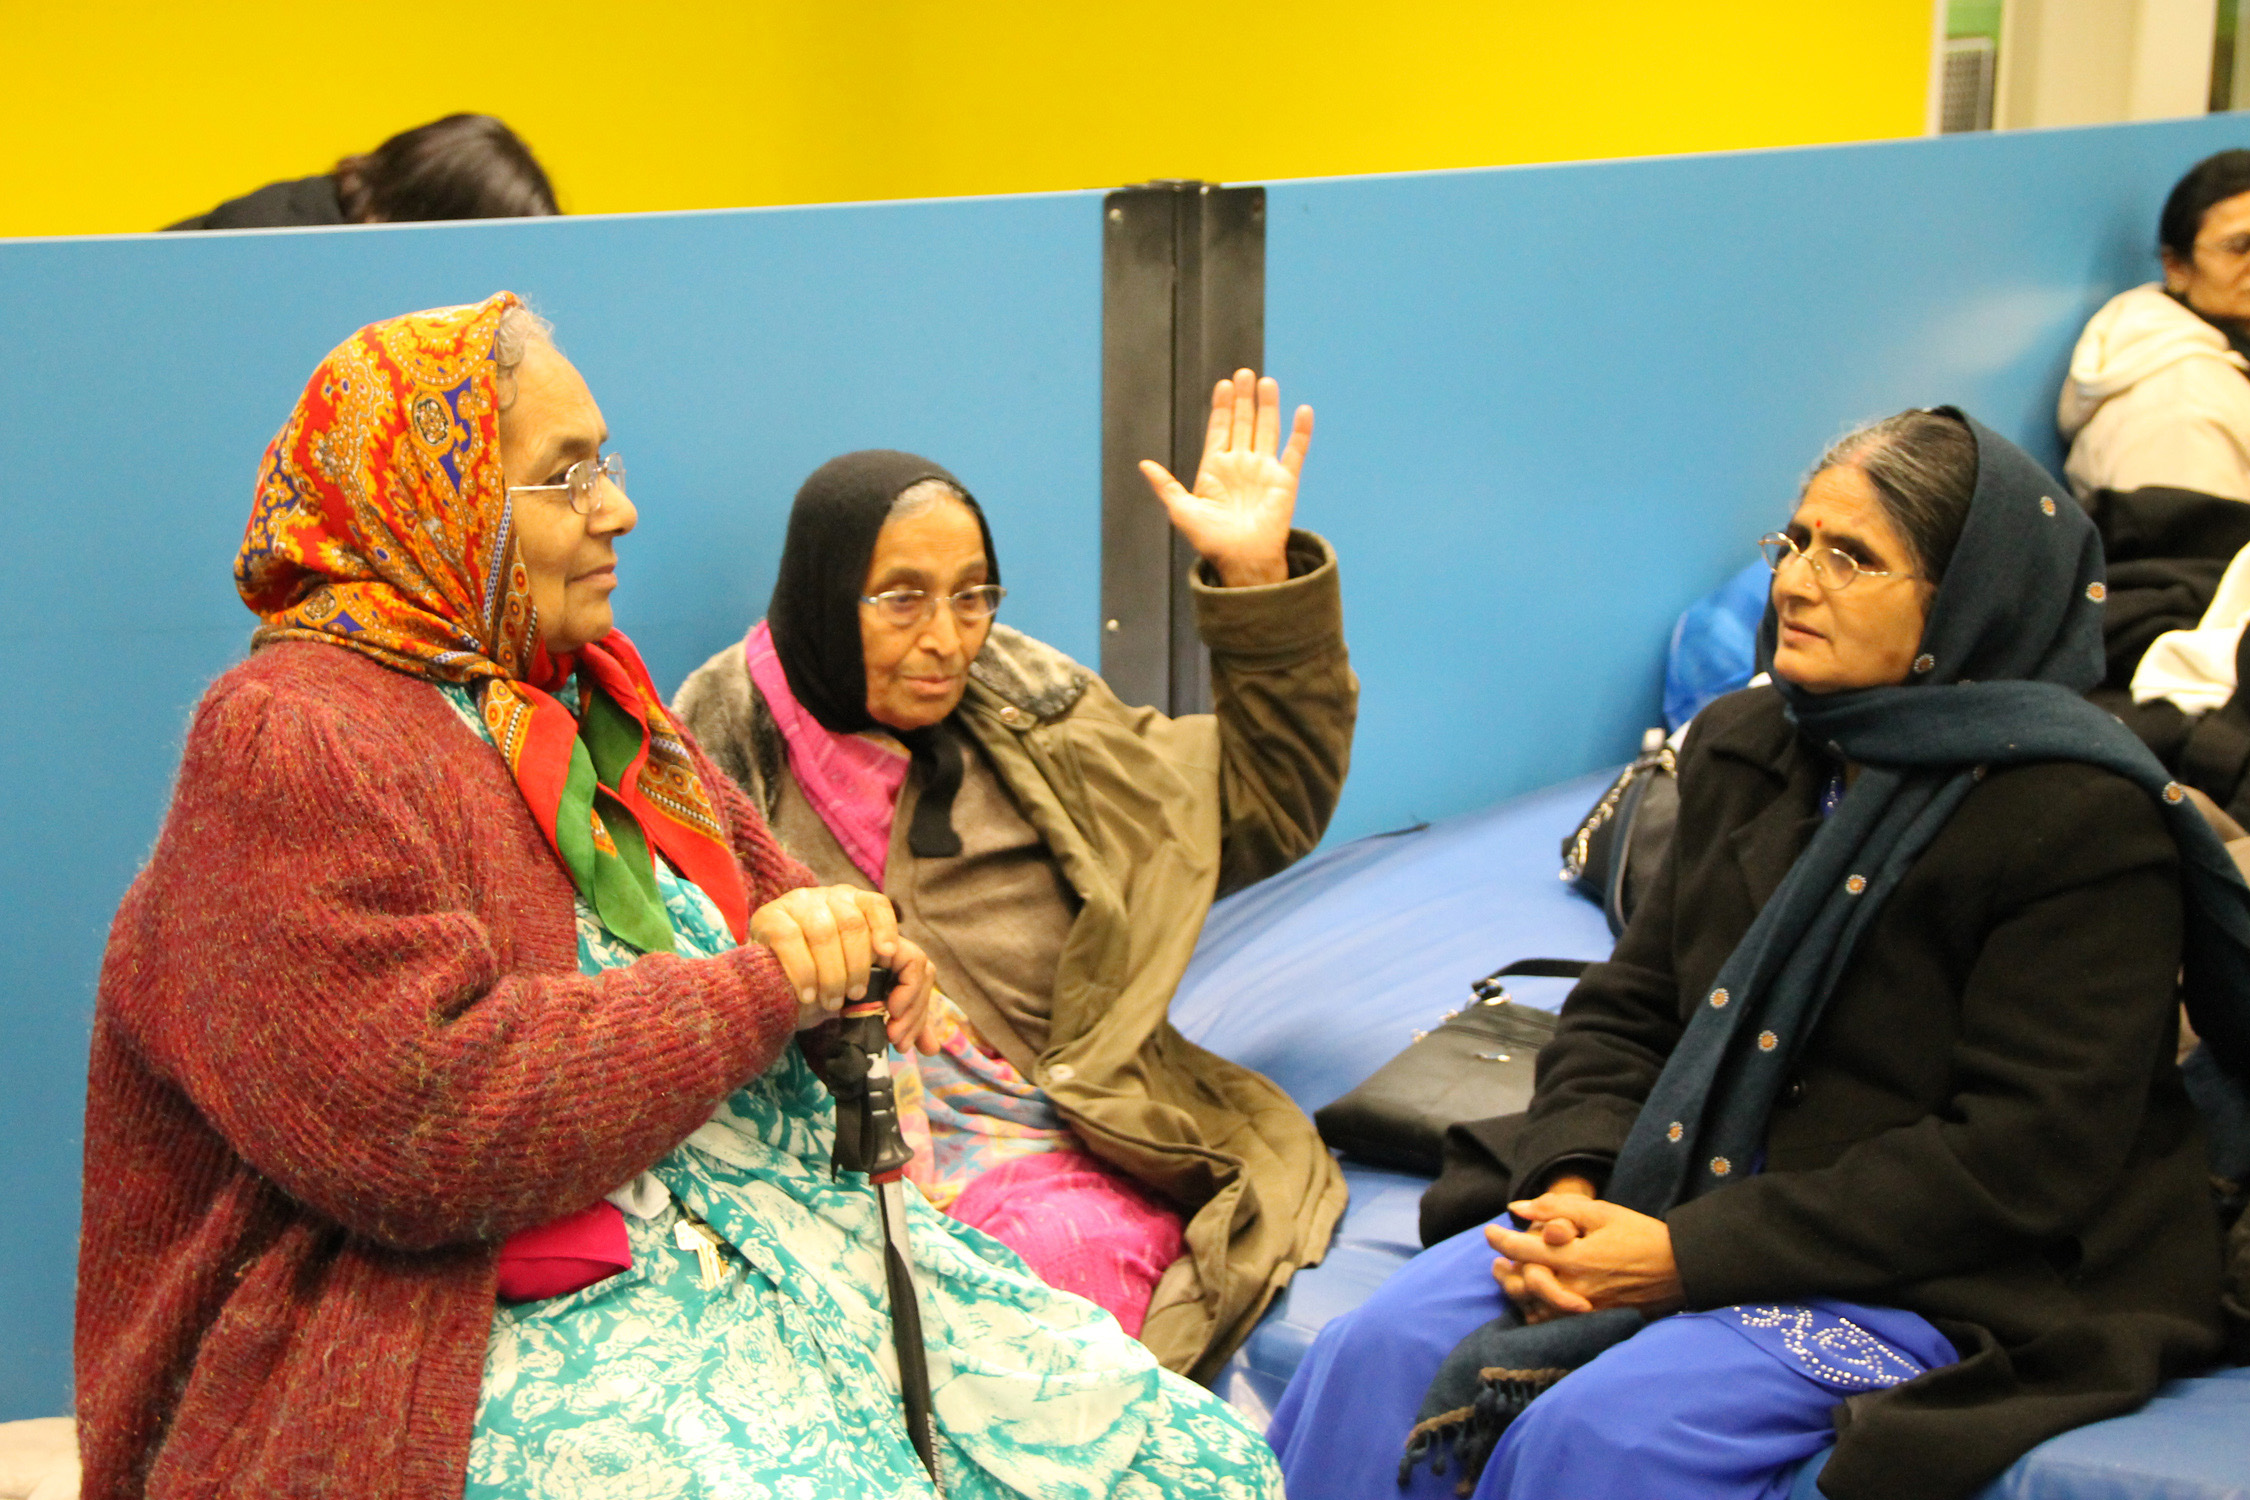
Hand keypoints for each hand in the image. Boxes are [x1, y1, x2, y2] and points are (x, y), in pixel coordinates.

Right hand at [752, 887, 940, 1050]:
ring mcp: (799, 904)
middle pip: (855, 923)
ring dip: (833, 973)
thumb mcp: (863, 992)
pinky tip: (808, 995)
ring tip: (830, 1003)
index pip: (880, 907)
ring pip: (825, 931)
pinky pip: (790, 939)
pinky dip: (804, 972)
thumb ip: (897, 1010)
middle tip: (854, 1000)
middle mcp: (831, 898)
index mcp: (858, 906)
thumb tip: (931, 1047)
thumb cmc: (824, 985)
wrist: (769, 985)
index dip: (888, 936)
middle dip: (859, 969)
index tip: (888, 963)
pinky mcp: (770, 918)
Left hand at [1137, 369, 1311, 586]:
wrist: (1242, 560)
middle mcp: (1241, 465)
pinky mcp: (1286, 480)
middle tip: (1244, 373)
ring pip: (1267, 430)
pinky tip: (1303, 410)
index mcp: (1215, 469)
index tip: (1223, 385)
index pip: (1219, 429)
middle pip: (1243, 423)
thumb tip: (1143, 464)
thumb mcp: (1182, 511)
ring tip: (1266, 382)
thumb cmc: (1210, 540)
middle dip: (1243, 399)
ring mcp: (1264, 470)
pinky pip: (1295, 451)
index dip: (1221, 408)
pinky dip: (1301, 431)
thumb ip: (1165, 485)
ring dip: (1267, 406)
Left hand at [1487, 1189, 1682, 1319]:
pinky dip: (1537, 1313)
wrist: (1680, 1269)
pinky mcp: (1593, 1324)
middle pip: (1523, 1284)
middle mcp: (1576, 1289)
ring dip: (1517, 1292)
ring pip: (1534, 1309)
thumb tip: (1516, 1208)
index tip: (1490, 1232)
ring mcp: (1584, 1311)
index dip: (1500, 1240)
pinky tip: (1534, 1300)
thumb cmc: (1640, 1235)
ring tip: (1510, 1278)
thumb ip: (1555, 1207)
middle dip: (1505, 1269)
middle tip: (1498, 1260)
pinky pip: (1554, 1325)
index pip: (1522, 1252)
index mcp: (1575, 1258)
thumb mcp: (1600, 1212)